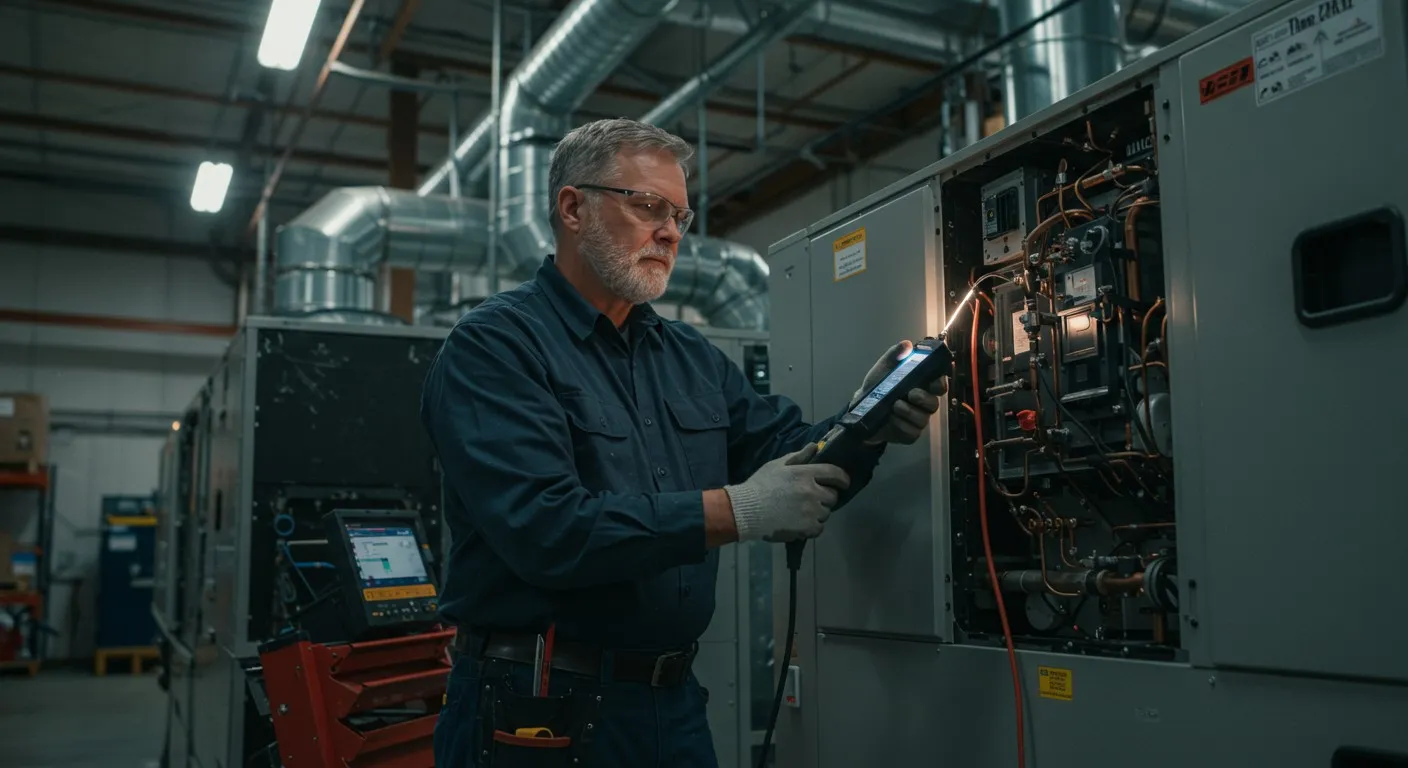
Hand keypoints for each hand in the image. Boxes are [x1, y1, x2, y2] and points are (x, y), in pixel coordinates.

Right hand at [724, 443, 851, 542]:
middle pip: (832, 496)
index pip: (834, 473)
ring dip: (819, 512)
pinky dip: (813, 526)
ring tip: (804, 512)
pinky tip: (802, 524)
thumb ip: (798, 456)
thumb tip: (815, 446)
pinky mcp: (807, 527)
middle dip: (826, 496)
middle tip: (814, 498)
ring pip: (826, 512)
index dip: (843, 478)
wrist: (746, 510)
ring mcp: (811, 511)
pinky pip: (820, 527)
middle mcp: (812, 491)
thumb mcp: (777, 465)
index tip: (843, 483)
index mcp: (805, 474)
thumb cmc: (760, 485)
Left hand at [853, 340, 947, 445]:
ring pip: (923, 419)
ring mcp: (917, 420)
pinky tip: (892, 419)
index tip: (933, 381)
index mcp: (922, 386)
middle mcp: (923, 404)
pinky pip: (912, 432)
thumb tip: (906, 344)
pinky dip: (902, 426)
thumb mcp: (883, 369)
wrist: (861, 410)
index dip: (940, 383)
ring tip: (894, 406)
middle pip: (934, 404)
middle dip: (924, 398)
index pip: (940, 385)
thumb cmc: (877, 388)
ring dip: (909, 412)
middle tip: (911, 394)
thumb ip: (894, 356)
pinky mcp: (909, 434)